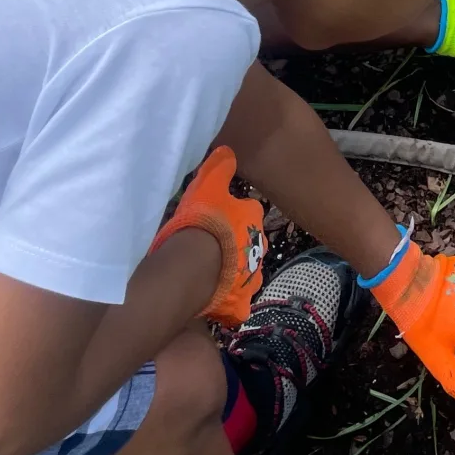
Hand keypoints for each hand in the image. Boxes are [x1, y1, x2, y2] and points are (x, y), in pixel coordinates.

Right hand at [150, 146, 266, 326]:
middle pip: (250, 242)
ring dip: (233, 271)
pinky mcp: (240, 302)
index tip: (220, 215)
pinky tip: (215, 299)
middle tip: (214, 244)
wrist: (194, 264)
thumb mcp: (208, 185)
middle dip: (237, 243)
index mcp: (254, 218)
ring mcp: (252, 277)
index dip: (235, 213)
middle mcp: (259, 247)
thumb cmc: (203, 221)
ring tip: (212, 271)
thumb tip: (227, 151)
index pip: (250, 211)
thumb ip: (218, 169)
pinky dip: (229, 302)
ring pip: (246, 272)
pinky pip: (236, 303)